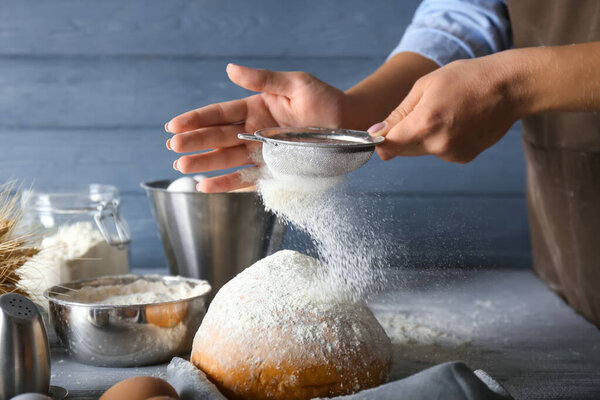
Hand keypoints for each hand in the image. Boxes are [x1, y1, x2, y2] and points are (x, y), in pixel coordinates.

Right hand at [166, 64, 346, 191]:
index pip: (219, 114)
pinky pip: (246, 178)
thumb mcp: (295, 83)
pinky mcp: (272, 170)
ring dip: (204, 163)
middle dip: (194, 142)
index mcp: (254, 109)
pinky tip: (206, 186)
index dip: (196, 119)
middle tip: (173, 148)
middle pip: (218, 138)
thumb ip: (263, 79)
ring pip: (226, 159)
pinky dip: (227, 184)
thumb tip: (230, 69)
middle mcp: (253, 132)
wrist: (348, 124)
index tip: (174, 125)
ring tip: (182, 167)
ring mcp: (261, 152)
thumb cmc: (324, 100)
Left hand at [368, 56, 520, 162]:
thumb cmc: (467, 78)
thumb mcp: (425, 86)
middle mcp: (437, 145)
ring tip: (445, 113)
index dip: (381, 140)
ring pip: (421, 151)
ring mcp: (452, 154)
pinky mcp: (463, 158)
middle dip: (402, 135)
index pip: (388, 146)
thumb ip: (398, 113)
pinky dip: (441, 141)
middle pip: (403, 150)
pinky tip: (457, 122)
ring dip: (422, 137)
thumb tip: (376, 132)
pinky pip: (439, 152)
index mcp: (424, 124)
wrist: (510, 88)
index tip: (382, 132)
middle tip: (421, 111)